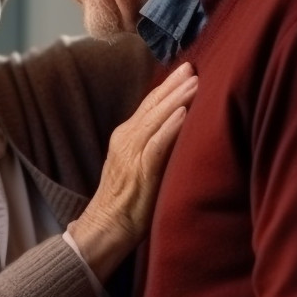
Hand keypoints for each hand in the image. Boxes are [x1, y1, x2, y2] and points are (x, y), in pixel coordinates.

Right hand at [67, 62, 197, 281]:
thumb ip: (152, 148)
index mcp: (125, 138)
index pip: (148, 105)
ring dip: (175, 99)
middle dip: (174, 85)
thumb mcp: (137, 169)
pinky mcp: (138, 173)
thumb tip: (178, 132)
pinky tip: (183, 114)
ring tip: (194, 82)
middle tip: (193, 65)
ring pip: (154, 120)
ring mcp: (130, 156)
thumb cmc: (123, 204)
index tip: (186, 69)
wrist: (101, 231)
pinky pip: (155, 145)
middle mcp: (125, 141)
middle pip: (152, 106)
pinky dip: (169, 128)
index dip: (167, 86)